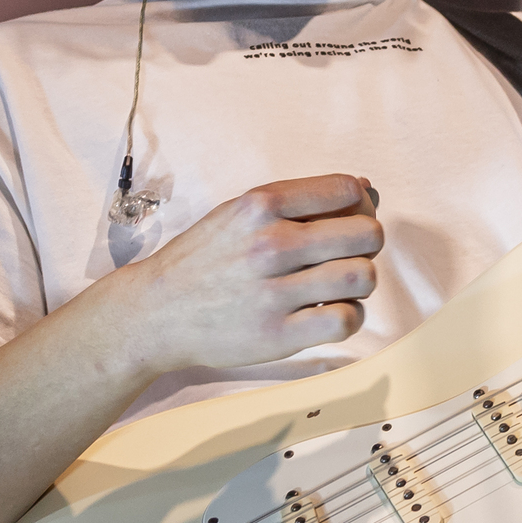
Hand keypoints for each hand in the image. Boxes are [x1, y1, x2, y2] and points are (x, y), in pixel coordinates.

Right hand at [109, 174, 384, 374]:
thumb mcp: (238, 213)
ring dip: (359, 282)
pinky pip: (347, 319)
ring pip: (363, 276)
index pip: (347, 190)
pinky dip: (349, 316)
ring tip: (337, 287)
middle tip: (346, 256)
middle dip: (366, 244)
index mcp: (262, 204)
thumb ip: (297, 201)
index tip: (347, 221)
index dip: (360, 206)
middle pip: (367, 234)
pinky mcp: (279, 334)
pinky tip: (329, 312)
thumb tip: (365, 188)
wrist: (154, 313)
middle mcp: (271, 243)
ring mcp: (275, 291)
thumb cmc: (203, 261)